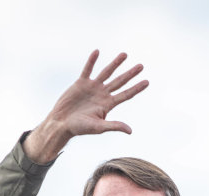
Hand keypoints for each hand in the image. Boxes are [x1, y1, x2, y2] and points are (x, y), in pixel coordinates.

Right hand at [24, 50, 148, 163]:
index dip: (136, 88)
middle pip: (119, 82)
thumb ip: (114, 126)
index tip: (147, 82)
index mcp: (108, 104)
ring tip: (125, 54)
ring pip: (106, 73)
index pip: (126, 94)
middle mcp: (102, 94)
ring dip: (115, 64)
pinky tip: (97, 52)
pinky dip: (92, 61)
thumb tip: (130, 131)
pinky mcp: (81, 83)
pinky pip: (88, 70)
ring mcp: (92, 88)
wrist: (61, 123)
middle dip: (130, 74)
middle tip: (141, 66)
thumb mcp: (98, 127)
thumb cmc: (79, 128)